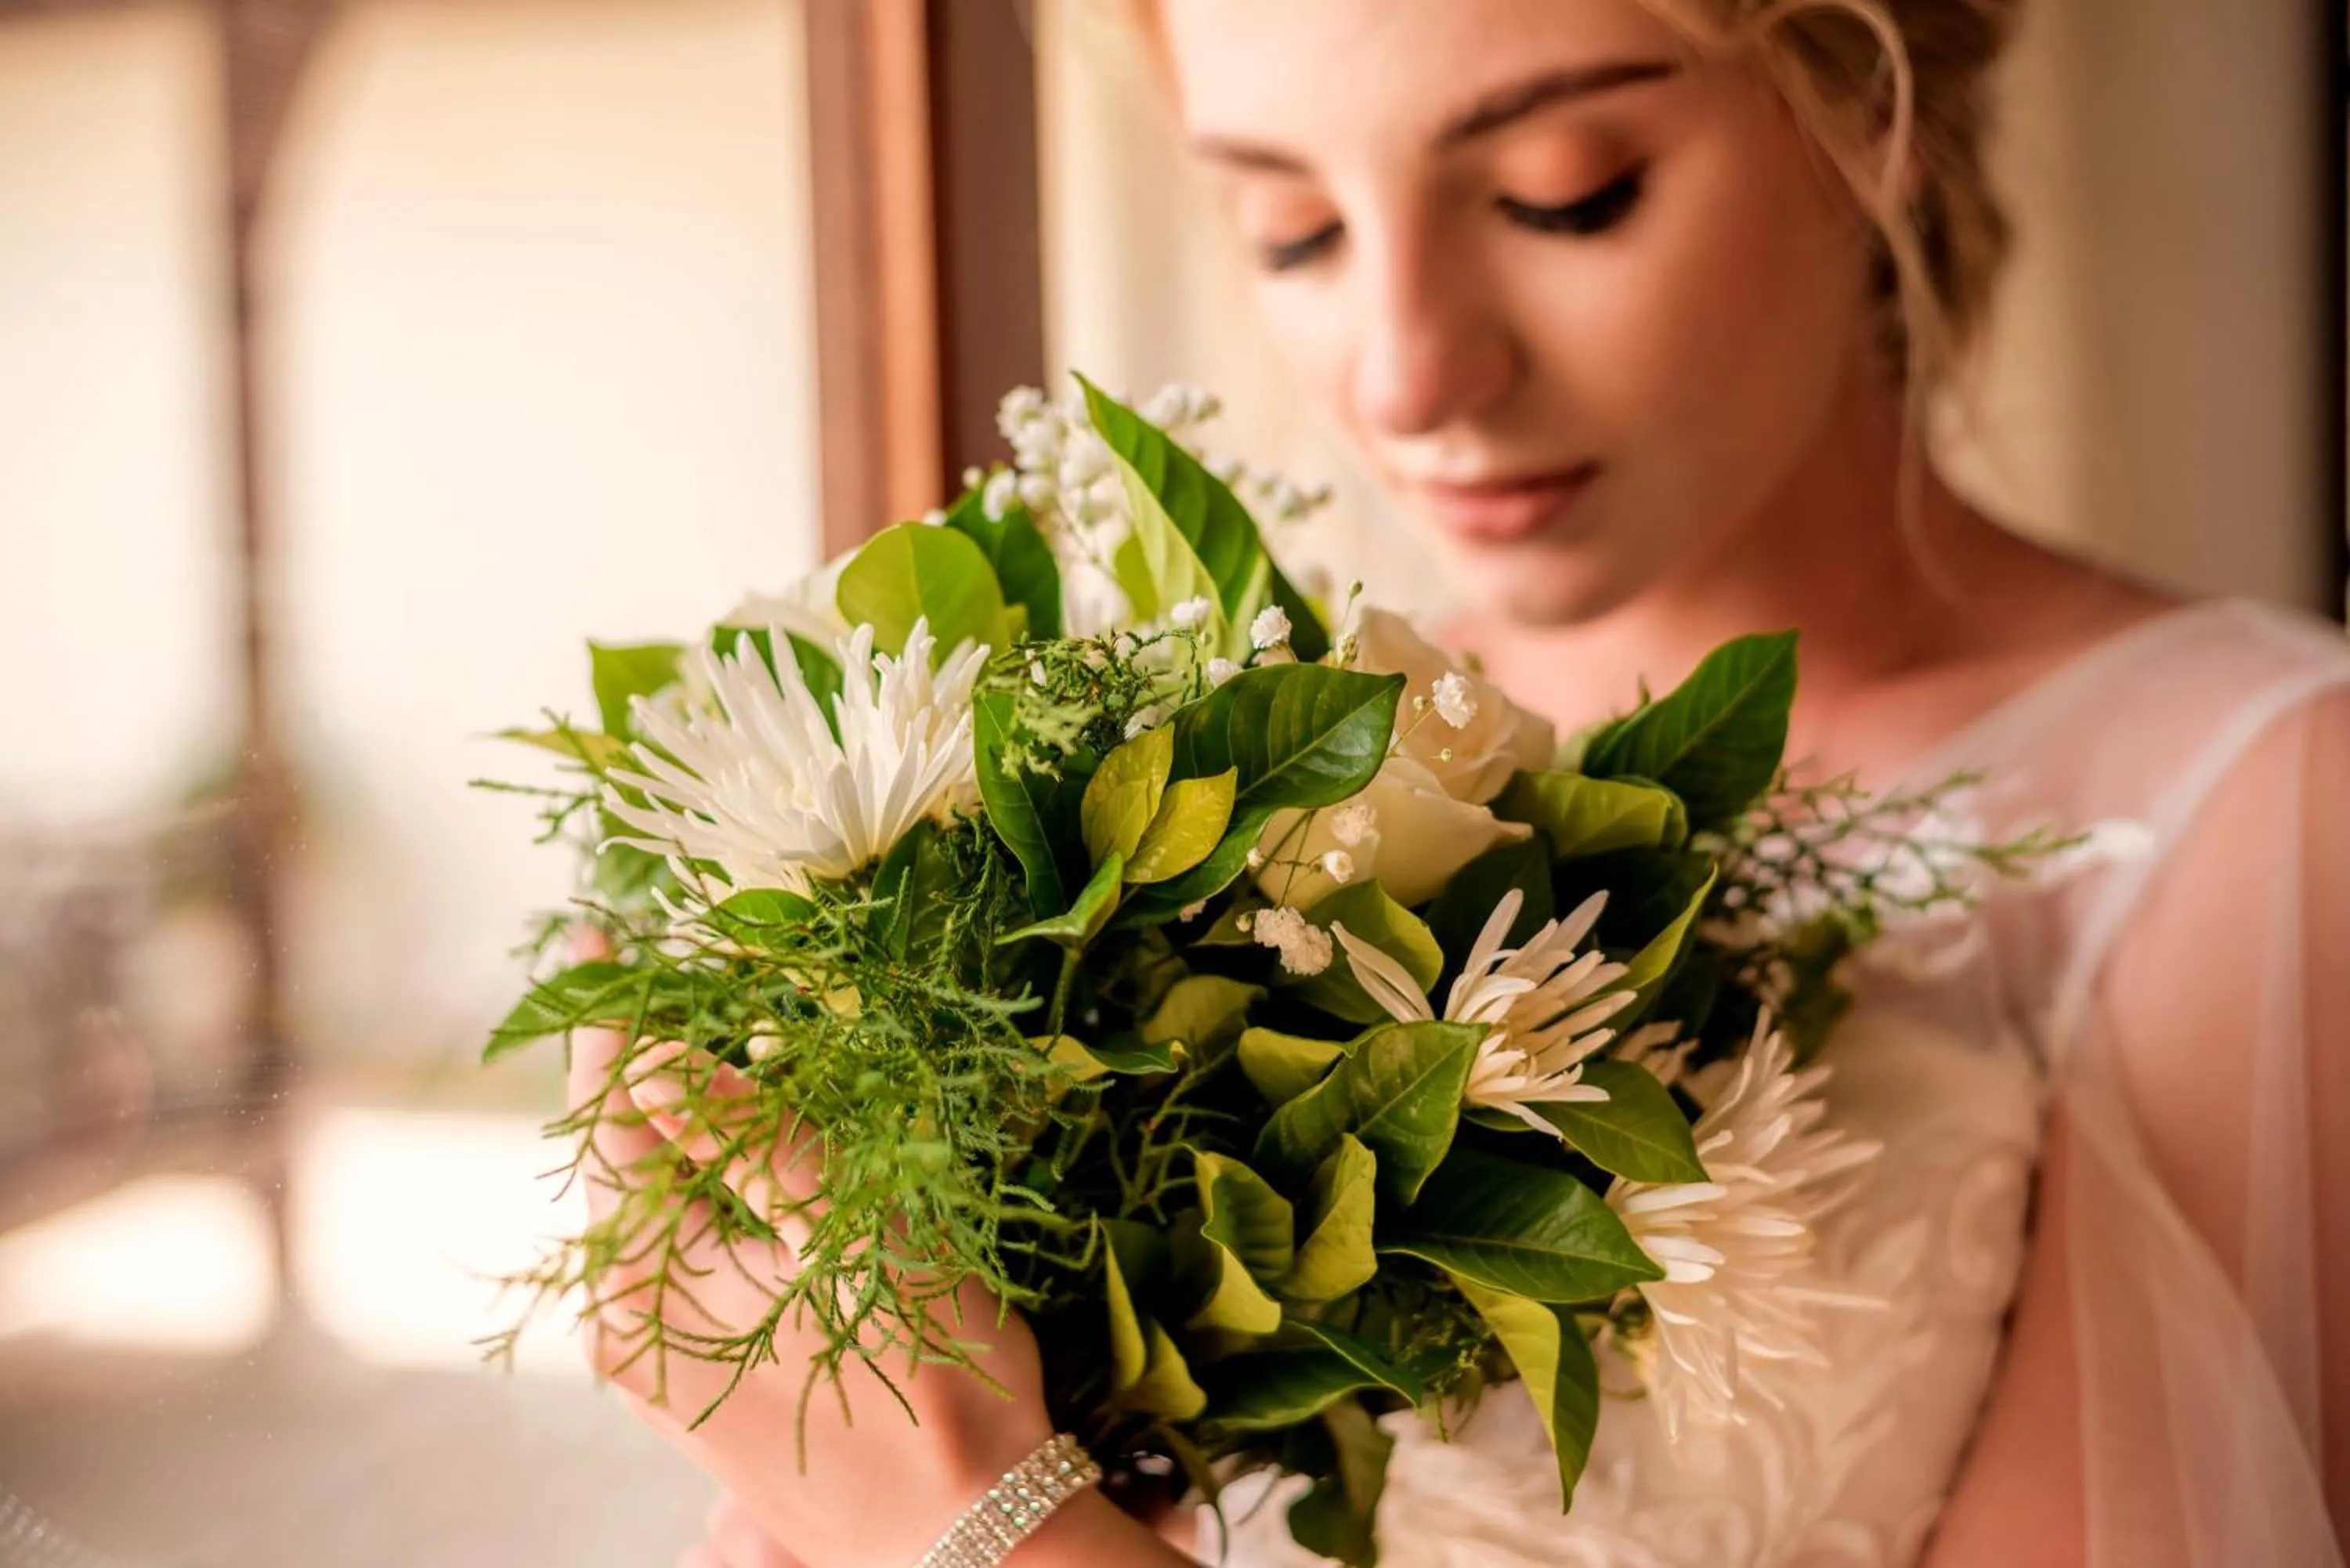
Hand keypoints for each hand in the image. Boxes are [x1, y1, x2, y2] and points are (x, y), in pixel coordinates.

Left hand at [565, 973, 1053, 1567]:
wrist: (968, 1539)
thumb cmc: (920, 1372)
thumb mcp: (848, 1227)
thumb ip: (751, 1133)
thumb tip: (650, 1052)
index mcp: (639, 1282)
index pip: (607, 1112)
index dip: (608, 1014)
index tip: (594, 927)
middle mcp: (625, 1325)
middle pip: (628, 1154)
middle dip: (656, 1062)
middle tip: (680, 969)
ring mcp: (662, 1359)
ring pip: (665, 1203)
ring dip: (698, 1125)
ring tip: (735, 1043)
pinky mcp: (706, 1379)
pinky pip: (694, 1252)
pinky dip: (720, 1188)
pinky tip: (766, 1157)